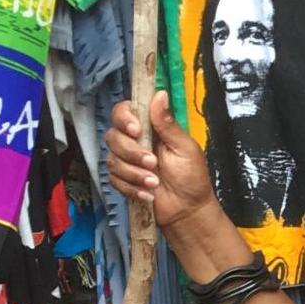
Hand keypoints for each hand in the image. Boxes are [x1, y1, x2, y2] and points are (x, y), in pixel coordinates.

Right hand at [105, 91, 216, 233]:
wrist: (188, 209)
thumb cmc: (191, 177)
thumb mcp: (184, 148)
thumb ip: (168, 124)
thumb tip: (160, 94)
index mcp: (151, 129)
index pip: (124, 112)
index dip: (124, 118)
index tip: (136, 130)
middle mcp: (135, 142)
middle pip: (113, 136)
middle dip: (132, 152)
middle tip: (153, 163)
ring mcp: (127, 161)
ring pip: (112, 159)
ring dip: (134, 173)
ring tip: (155, 182)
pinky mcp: (123, 180)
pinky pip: (114, 180)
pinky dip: (132, 188)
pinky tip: (149, 193)